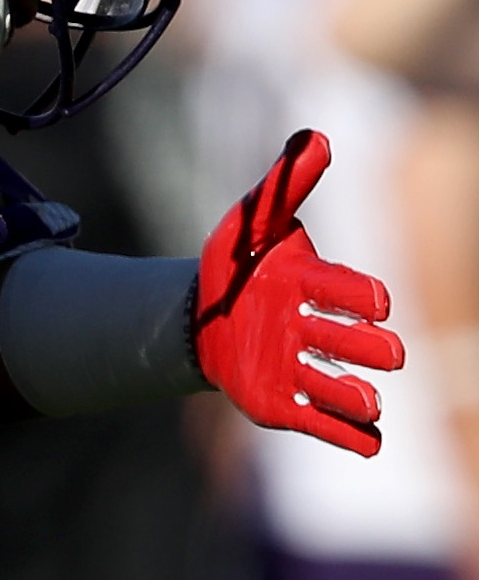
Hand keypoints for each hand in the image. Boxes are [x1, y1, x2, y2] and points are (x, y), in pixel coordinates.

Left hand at [196, 130, 404, 455]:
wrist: (195, 315)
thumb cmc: (235, 265)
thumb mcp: (247, 223)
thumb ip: (282, 187)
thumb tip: (315, 137)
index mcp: (311, 286)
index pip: (345, 291)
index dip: (361, 297)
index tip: (374, 303)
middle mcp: (314, 330)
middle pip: (355, 343)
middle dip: (371, 347)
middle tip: (384, 351)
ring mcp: (300, 368)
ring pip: (341, 389)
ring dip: (357, 396)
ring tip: (369, 402)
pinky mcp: (280, 403)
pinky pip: (317, 423)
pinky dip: (345, 434)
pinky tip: (369, 442)